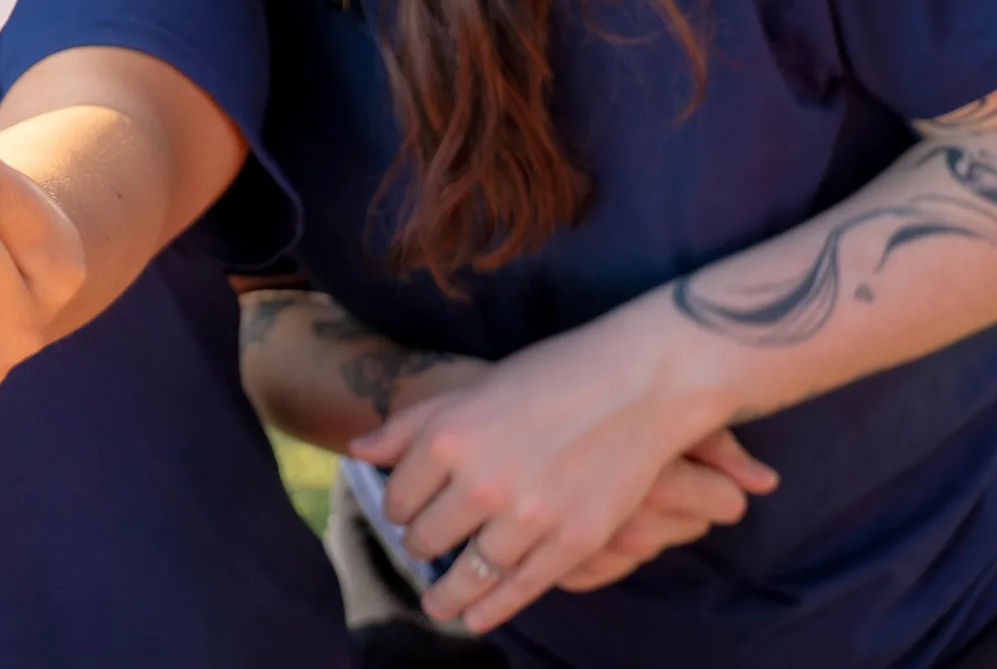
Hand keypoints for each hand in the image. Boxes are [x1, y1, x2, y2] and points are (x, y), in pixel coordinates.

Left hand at [350, 318, 772, 633]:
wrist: (638, 383)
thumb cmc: (551, 376)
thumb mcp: (472, 390)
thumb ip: (411, 425)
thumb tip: (357, 453)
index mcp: (448, 437)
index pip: (398, 497)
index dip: (399, 506)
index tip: (406, 509)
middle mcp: (481, 481)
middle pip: (426, 537)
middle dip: (421, 543)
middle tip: (425, 544)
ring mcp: (529, 516)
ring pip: (467, 571)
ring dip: (446, 592)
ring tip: (435, 603)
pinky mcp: (573, 541)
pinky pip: (518, 589)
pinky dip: (490, 610)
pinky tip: (473, 620)